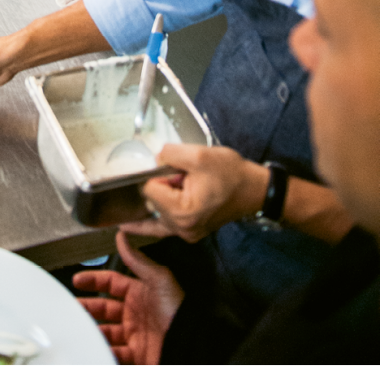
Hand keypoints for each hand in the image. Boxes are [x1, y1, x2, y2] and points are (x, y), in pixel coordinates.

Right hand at [73, 231, 183, 365]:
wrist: (187, 344)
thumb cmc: (176, 310)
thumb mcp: (158, 279)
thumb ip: (137, 260)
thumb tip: (122, 236)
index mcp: (139, 292)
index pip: (111, 282)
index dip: (94, 280)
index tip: (77, 279)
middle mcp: (134, 312)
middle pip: (104, 308)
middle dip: (87, 306)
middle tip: (72, 307)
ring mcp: (134, 334)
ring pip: (106, 330)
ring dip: (92, 329)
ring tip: (78, 328)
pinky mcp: (136, 355)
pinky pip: (115, 352)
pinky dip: (103, 349)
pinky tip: (94, 346)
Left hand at [120, 144, 269, 244]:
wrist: (254, 189)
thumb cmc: (230, 173)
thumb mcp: (199, 155)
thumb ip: (169, 154)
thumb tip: (153, 160)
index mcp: (182, 212)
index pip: (148, 189)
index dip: (159, 175)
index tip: (177, 170)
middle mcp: (181, 229)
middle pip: (150, 201)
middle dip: (162, 185)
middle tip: (185, 177)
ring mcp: (186, 233)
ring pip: (154, 214)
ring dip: (161, 197)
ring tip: (179, 186)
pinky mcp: (190, 231)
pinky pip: (161, 228)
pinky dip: (150, 222)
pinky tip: (132, 224)